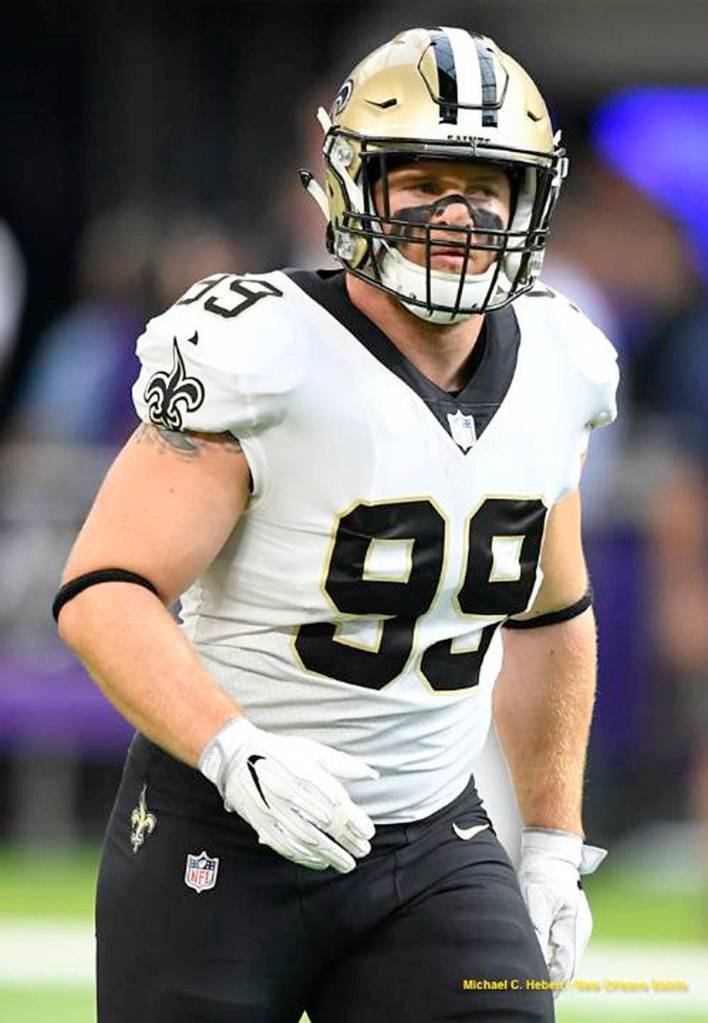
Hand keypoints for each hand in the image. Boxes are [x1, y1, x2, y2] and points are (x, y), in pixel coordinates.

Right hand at [199, 717, 377, 872]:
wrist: (234, 756)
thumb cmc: (279, 752)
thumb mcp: (311, 751)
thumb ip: (342, 765)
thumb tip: (372, 774)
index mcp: (303, 772)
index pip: (335, 801)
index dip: (353, 820)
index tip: (368, 832)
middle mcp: (288, 791)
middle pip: (323, 823)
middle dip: (346, 840)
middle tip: (363, 851)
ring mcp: (273, 809)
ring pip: (306, 838)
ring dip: (329, 854)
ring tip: (346, 863)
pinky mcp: (261, 822)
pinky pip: (285, 845)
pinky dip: (304, 857)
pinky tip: (320, 862)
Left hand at [517, 828, 605, 994]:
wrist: (551, 848)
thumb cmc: (543, 871)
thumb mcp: (536, 899)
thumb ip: (536, 929)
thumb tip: (534, 956)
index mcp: (573, 927)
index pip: (564, 968)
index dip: (550, 983)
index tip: (534, 990)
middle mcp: (579, 930)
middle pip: (567, 967)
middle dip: (551, 981)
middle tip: (529, 991)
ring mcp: (576, 926)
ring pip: (566, 958)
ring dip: (551, 970)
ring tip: (532, 980)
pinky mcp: (569, 921)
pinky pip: (562, 947)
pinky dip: (552, 957)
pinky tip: (538, 961)